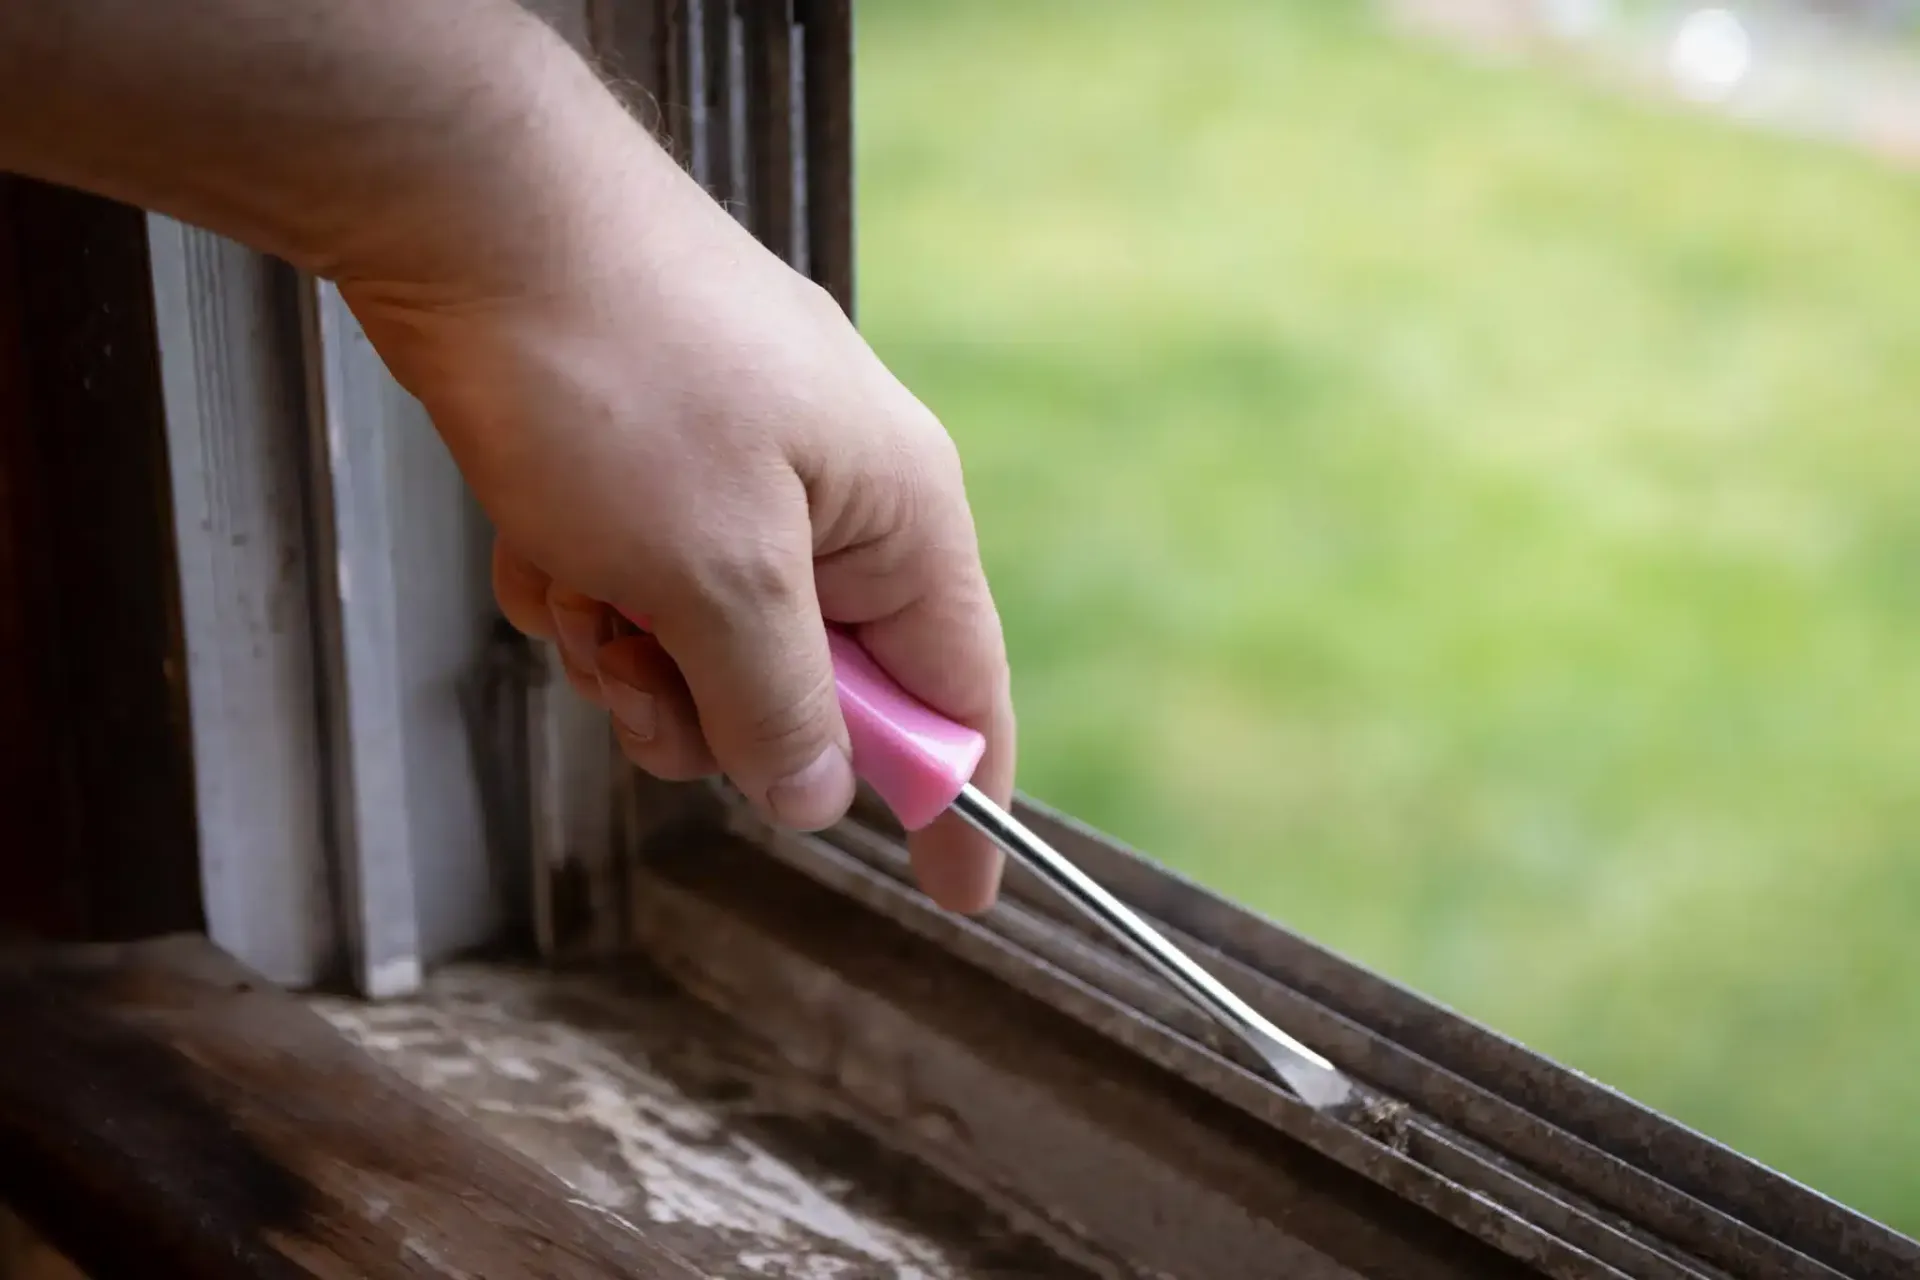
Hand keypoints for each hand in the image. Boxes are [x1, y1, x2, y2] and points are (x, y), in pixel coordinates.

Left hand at [343, 142, 1014, 914]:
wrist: (472, 221)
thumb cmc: (620, 371)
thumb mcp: (717, 572)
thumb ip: (780, 706)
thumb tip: (819, 799)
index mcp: (898, 515)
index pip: (962, 691)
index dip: (964, 804)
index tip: (967, 901)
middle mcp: (834, 502)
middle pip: (811, 692)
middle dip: (712, 709)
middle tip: (644, 675)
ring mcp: (738, 483)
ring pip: (705, 652)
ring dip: (629, 648)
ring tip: (578, 583)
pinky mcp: (649, 471)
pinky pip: (635, 593)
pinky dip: (579, 590)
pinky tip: (539, 537)